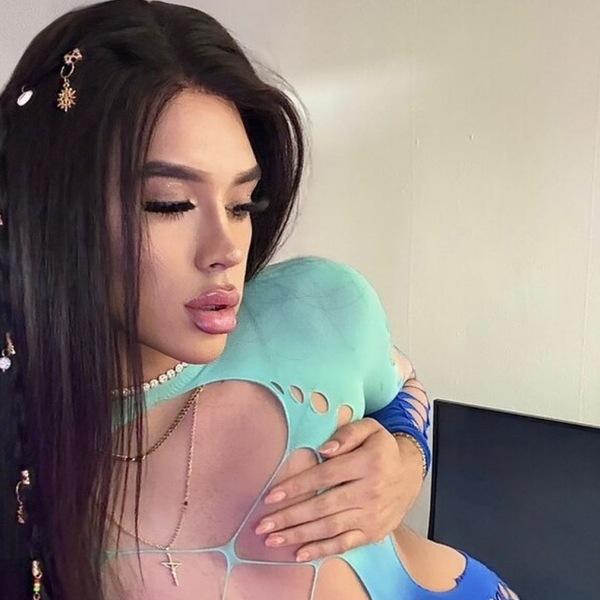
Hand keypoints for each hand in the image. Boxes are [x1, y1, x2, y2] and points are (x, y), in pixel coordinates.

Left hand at [254, 417, 424, 561]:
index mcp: (367, 464)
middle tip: (262, 524)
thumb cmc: (383, 449)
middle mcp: (369, 492)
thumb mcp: (370, 428)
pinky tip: (300, 553)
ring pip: (329, 528)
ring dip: (298, 535)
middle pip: (322, 506)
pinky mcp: (373, 532)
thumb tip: (323, 450)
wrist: (411, 473)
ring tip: (273, 539)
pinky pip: (345, 544)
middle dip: (289, 517)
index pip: (324, 476)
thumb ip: (347, 433)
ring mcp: (371, 516)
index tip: (271, 496)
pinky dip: (321, 550)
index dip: (296, 487)